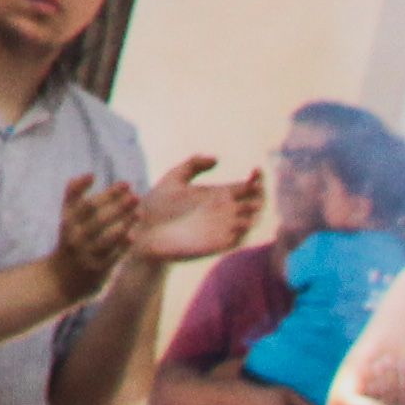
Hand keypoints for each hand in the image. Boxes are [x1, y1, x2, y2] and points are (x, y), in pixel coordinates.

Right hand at [52, 174, 147, 292]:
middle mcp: (75, 238)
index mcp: (68, 222)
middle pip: (98, 219)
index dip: (108, 194)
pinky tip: (134, 235)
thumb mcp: (66, 218)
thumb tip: (90, 174)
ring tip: (139, 212)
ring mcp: (86, 255)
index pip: (88, 204)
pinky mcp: (96, 271)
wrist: (60, 280)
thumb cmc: (69, 241)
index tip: (126, 184)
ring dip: (124, 224)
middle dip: (118, 206)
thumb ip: (73, 194)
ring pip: (107, 237)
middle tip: (136, 196)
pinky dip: (123, 246)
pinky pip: (112, 256)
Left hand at [127, 158, 260, 263]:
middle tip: (256, 186)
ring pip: (250, 222)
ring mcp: (221, 229)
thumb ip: (193, 164)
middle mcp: (223, 212)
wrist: (143, 229)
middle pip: (254, 204)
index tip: (256, 169)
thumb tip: (217, 159)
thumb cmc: (157, 203)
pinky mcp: (215, 245)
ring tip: (253, 204)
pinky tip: (241, 222)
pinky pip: (236, 240)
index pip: (246, 187)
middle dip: (260, 196)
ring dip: (255, 214)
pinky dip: (243, 232)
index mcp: (217, 195)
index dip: (256, 179)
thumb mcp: (175, 178)